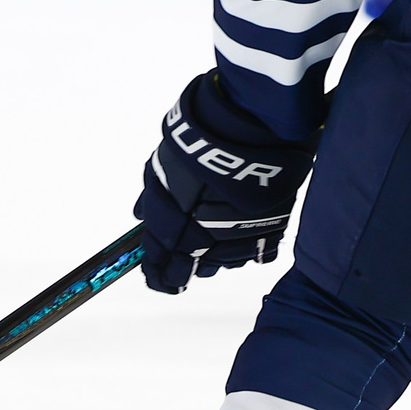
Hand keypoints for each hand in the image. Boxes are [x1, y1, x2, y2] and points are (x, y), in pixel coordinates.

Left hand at [134, 73, 316, 293]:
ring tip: (218, 227)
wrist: (245, 131)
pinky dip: (249, 243)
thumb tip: (140, 215)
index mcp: (175, 233)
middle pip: (196, 269)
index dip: (158, 276)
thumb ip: (151, 199)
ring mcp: (240, 240)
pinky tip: (243, 227)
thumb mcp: (161, 169)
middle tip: (187, 248)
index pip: (162, 270)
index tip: (157, 278)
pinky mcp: (270, 231)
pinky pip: (257, 251)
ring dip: (219, 252)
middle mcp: (207, 244)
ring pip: (226, 262)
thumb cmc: (197, 147)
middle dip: (189, 262)